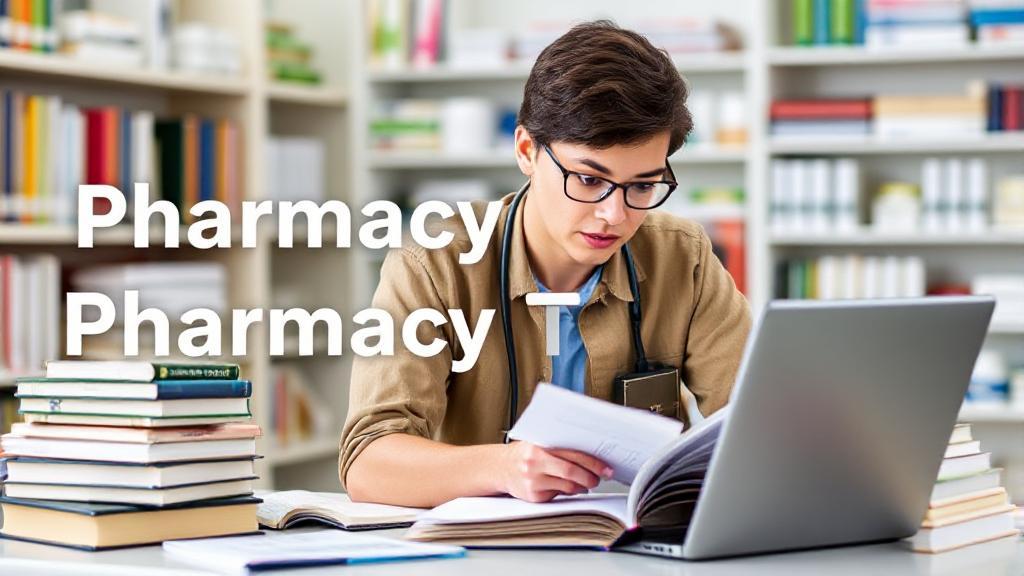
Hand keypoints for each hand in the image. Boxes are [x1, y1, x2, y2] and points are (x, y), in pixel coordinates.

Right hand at [499, 441, 613, 502]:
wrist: (500, 468)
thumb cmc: (524, 454)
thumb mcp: (539, 443)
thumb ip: (560, 447)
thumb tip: (590, 457)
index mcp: (539, 446)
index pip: (572, 455)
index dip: (593, 463)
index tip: (605, 468)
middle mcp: (534, 463)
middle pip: (571, 472)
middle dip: (590, 476)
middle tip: (600, 478)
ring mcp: (533, 481)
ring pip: (567, 487)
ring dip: (582, 486)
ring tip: (588, 483)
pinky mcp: (533, 496)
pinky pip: (559, 495)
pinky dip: (569, 492)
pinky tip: (572, 488)